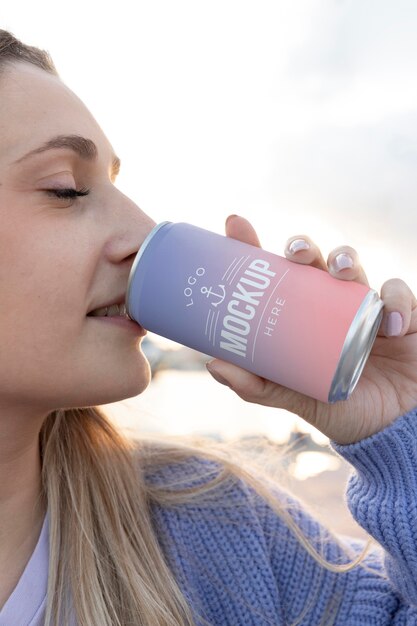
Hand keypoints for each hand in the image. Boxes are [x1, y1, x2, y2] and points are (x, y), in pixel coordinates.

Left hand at [206, 215, 416, 444]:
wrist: (389, 429)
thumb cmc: (339, 408)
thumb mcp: (295, 397)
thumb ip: (258, 386)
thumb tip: (214, 364)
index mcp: (301, 316)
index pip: (275, 275)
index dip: (255, 246)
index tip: (234, 224)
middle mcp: (329, 304)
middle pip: (313, 261)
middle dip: (302, 246)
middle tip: (294, 253)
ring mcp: (364, 306)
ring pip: (353, 266)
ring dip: (346, 259)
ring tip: (342, 271)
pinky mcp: (401, 315)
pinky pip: (398, 294)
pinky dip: (396, 302)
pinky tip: (391, 325)